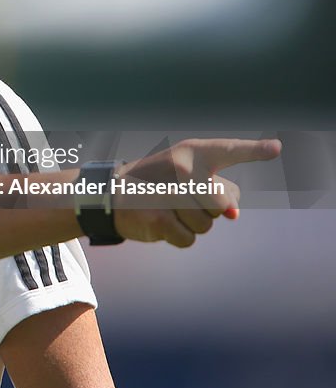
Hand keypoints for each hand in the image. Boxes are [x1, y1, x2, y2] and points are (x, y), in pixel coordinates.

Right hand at [113, 138, 280, 246]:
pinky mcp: (158, 219)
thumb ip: (220, 189)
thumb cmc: (158, 183)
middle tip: (181, 200)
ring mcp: (169, 194)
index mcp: (192, 154)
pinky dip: (178, 236)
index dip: (253, 150)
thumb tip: (233, 214)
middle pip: (221, 206)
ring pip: (206, 226)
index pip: (227, 151)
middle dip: (208, 210)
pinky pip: (189, 239)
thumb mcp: (187, 175)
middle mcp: (181, 170)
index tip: (276, 148)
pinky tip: (161, 222)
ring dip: (191, 224)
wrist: (111, 195)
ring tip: (168, 209)